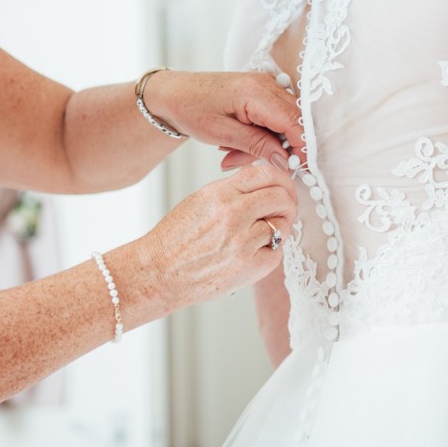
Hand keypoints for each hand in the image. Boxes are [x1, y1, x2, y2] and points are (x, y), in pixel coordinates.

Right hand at [142, 166, 296, 304]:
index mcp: (219, 194)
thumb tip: (263, 183)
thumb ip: (232, 190)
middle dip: (288, 202)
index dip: (281, 180)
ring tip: (264, 234)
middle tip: (284, 209)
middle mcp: (232, 214)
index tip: (284, 187)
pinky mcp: (250, 266)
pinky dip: (271, 250)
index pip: (265, 174)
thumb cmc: (175, 240)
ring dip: (279, 227)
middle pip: (280, 197)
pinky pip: (277, 251)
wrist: (159, 272)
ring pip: (282, 225)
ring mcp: (242, 242)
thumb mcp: (200, 201)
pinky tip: (255, 251)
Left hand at [143, 70, 304, 171]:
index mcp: (257, 92)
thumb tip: (284, 160)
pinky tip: (236, 143)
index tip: (296, 168)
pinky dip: (260, 136)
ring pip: (283, 124)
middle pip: (293, 123)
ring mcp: (266, 86)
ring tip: (231, 154)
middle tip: (247, 162)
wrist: (174, 94)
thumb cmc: (191, 109)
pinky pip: (273, 119)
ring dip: (264, 145)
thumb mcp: (222, 134)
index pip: (295, 122)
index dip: (301, 147)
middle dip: (278, 148)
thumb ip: (257, 145)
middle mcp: (267, 84)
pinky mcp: (262, 93)